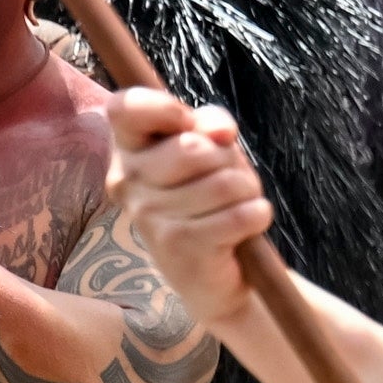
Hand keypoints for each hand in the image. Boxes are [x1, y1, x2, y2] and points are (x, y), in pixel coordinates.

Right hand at [105, 89, 265, 323]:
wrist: (211, 274)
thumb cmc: (208, 199)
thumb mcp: (211, 151)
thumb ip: (211, 125)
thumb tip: (221, 132)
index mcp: (128, 150)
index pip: (124, 109)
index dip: (162, 108)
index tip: (186, 122)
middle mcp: (127, 181)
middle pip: (193, 147)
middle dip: (229, 160)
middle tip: (229, 178)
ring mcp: (148, 216)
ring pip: (224, 183)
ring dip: (248, 191)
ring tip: (239, 204)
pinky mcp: (178, 246)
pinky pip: (239, 215)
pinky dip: (257, 215)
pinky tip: (247, 224)